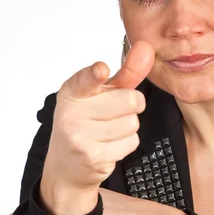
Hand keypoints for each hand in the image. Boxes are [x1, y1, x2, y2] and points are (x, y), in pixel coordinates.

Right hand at [41, 40, 154, 214]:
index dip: (95, 74)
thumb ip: (126, 73)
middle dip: (131, 107)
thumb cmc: (87, 122)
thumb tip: (146, 49)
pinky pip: (131, 142)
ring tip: (107, 132)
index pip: (84, 80)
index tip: (101, 70)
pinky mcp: (93, 157)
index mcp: (72, 92)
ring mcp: (80, 137)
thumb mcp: (101, 95)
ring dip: (127, 128)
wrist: (67, 166)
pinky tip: (107, 146)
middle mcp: (71, 113)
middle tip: (111, 114)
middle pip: (131, 100)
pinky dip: (125, 144)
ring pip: (133, 122)